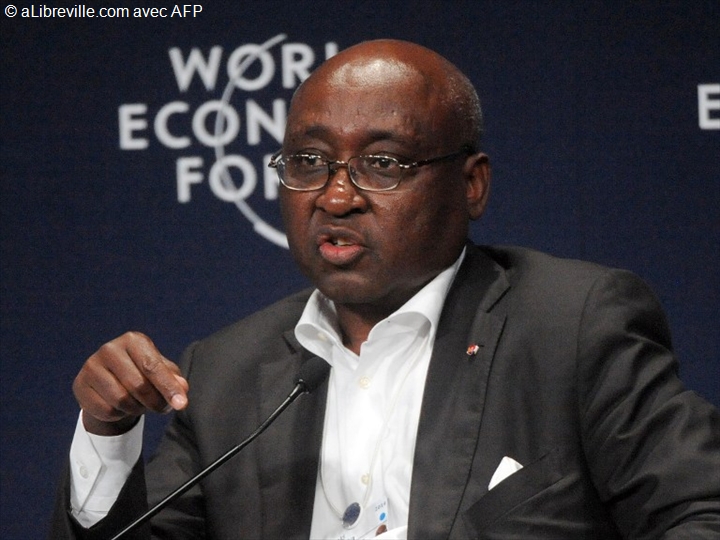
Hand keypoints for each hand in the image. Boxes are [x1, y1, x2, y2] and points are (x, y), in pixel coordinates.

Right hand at [73, 331, 188, 435]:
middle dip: (155, 402)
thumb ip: (174, 379)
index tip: (182, 404)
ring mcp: (92, 366)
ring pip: (121, 400)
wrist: (110, 382)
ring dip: (137, 408)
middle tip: (161, 407)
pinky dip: (119, 414)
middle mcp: (110, 349)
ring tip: (140, 403)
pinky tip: (120, 406)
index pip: (153, 367)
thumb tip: (182, 389)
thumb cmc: (142, 373)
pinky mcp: (80, 384)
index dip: (169, 387)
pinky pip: (106, 410)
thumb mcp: (161, 372)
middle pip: (138, 386)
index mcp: (134, 340)